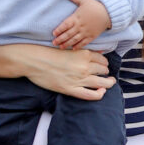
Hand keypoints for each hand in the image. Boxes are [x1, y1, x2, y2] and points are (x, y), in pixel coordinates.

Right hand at [0, 42, 114, 99]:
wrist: (34, 61)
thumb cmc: (49, 53)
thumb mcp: (69, 49)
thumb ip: (83, 52)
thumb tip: (98, 54)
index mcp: (84, 54)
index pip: (103, 60)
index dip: (105, 64)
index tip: (103, 66)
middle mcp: (85, 66)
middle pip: (104, 71)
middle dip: (106, 73)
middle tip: (105, 75)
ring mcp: (79, 79)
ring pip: (103, 83)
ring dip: (108, 83)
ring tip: (109, 83)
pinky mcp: (71, 89)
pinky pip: (91, 95)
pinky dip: (99, 94)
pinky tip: (101, 92)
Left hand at [52, 0, 111, 49]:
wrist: (108, 13)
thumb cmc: (95, 6)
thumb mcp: (85, 0)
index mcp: (77, 17)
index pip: (65, 25)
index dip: (59, 29)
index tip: (54, 33)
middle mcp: (80, 26)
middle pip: (68, 34)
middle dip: (60, 39)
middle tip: (54, 43)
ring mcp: (86, 32)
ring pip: (74, 39)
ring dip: (67, 44)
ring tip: (61, 47)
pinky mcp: (92, 36)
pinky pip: (84, 42)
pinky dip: (78, 46)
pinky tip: (73, 49)